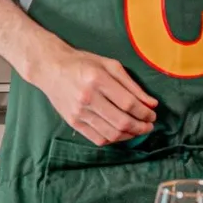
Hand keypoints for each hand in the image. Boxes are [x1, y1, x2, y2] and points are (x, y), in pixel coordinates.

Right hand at [33, 38, 156, 144]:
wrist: (50, 68)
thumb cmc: (83, 63)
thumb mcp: (110, 65)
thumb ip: (132, 85)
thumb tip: (151, 103)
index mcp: (98, 79)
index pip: (128, 103)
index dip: (145, 112)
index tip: (153, 114)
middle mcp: (87, 98)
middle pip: (121, 122)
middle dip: (141, 127)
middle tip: (149, 125)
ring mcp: (79, 113)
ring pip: (111, 134)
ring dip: (130, 136)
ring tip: (138, 130)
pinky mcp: (73, 122)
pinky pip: (98, 139)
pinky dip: (114, 140)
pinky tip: (121, 133)